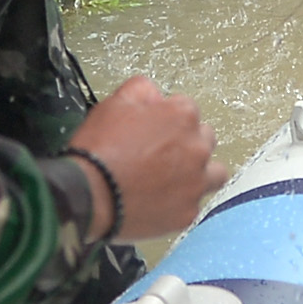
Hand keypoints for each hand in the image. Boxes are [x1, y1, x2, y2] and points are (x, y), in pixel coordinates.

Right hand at [68, 75, 228, 240]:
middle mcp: (197, 149)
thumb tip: (153, 93)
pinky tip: (159, 203)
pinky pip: (193, 205)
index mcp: (182, 117)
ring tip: (174, 179)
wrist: (88, 195)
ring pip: (215, 174)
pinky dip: (180, 204)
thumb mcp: (114, 104)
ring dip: (200, 173)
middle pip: (205, 139)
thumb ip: (140, 90)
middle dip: (188, 143)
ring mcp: (195, 183)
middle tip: (161, 154)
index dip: (167, 118)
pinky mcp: (187, 213)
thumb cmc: (100, 149)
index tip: (153, 129)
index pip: (187, 109)